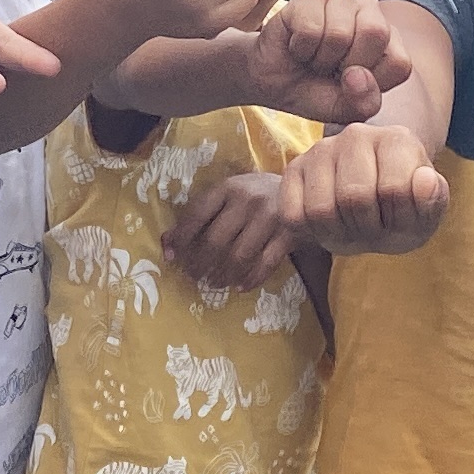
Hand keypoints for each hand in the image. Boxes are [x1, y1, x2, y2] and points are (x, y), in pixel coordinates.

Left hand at [161, 169, 297, 292]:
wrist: (305, 188)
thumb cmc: (256, 195)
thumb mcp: (228, 195)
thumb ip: (200, 215)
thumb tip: (167, 244)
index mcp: (228, 187)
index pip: (197, 214)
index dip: (181, 239)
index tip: (171, 257)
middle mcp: (248, 200)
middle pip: (216, 240)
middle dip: (199, 263)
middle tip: (193, 276)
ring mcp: (270, 218)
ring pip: (239, 256)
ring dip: (222, 275)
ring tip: (213, 283)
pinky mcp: (289, 235)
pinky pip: (265, 264)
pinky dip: (250, 279)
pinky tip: (239, 286)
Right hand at [242, 0, 407, 126]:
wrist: (271, 81)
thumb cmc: (315, 92)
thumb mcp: (344, 110)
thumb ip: (364, 102)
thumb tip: (356, 75)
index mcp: (390, 40)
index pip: (399, 63)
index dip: (370, 83)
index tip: (350, 84)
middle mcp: (370, 12)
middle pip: (376, 34)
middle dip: (347, 65)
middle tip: (331, 69)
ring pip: (340, 33)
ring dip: (320, 58)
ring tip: (314, 57)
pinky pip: (311, 29)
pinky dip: (300, 48)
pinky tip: (298, 46)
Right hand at [280, 122, 450, 255]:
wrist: (373, 206)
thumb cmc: (402, 210)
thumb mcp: (426, 214)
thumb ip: (433, 199)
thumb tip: (426, 180)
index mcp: (397, 139)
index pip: (395, 188)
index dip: (399, 219)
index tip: (402, 220)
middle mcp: (356, 135)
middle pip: (354, 198)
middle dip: (367, 229)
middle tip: (375, 230)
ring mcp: (321, 150)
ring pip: (320, 209)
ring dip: (338, 234)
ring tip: (352, 229)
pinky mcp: (294, 170)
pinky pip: (293, 214)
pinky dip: (311, 233)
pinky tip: (328, 225)